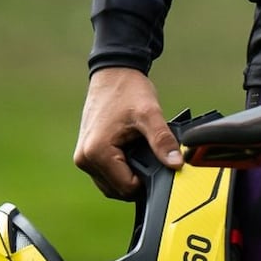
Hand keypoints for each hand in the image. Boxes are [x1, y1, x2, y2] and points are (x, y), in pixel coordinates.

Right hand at [73, 67, 181, 198]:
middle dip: (137, 178)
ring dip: (128, 173)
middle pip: (117, 189)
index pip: (126, 188)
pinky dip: (121, 166)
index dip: (146, 180)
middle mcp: (84, 159)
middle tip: (151, 153)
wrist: (114, 71)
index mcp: (97, 153)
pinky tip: (132, 149)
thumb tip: (177, 164)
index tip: (159, 163)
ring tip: (141, 148)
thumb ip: (162, 140)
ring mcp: (83, 157)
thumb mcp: (150, 114)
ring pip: (111, 183)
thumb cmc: (128, 90)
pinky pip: (106, 172)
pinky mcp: (86, 153)